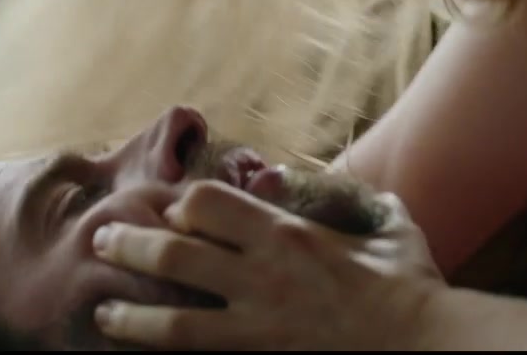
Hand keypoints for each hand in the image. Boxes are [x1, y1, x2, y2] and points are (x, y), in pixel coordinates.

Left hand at [91, 180, 445, 349]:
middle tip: (102, 242)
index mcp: (287, 235)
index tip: (172, 214)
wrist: (424, 347)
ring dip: (130, 316)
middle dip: (129, 245)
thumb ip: (363, 202)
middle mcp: (262, 278)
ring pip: (172, 322)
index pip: (207, 204)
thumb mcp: (392, 228)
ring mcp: (258, 329)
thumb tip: (345, 189)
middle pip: (174, 255)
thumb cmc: (411, 288)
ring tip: (104, 314)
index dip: (181, 206)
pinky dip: (165, 354)